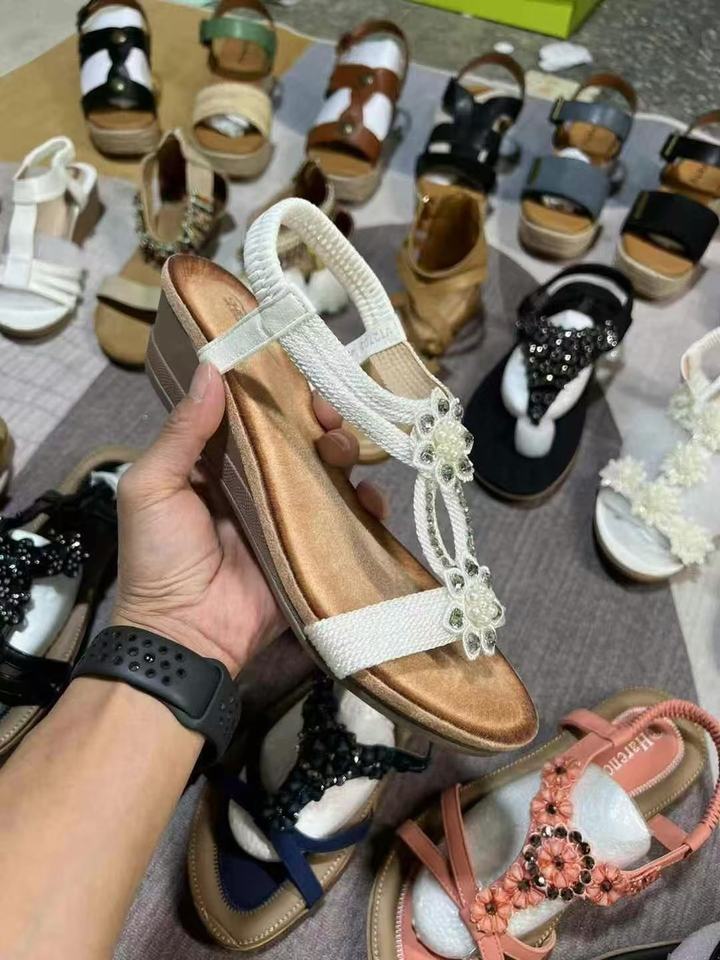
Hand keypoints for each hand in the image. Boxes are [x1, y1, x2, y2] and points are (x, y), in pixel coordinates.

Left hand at [112, 363, 386, 675]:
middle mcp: (257, 486)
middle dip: (319, 420)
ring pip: (329, 473)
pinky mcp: (314, 549)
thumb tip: (211, 369)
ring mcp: (290, 517)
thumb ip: (182, 431)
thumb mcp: (152, 487)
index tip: (295, 377)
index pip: (253, 418)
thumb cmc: (159, 557)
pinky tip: (369, 496)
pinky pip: (349, 520)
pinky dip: (367, 505)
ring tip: (342, 450)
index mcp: (217, 466)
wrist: (186, 634)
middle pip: (299, 441)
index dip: (277, 395)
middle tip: (327, 414)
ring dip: (344, 452)